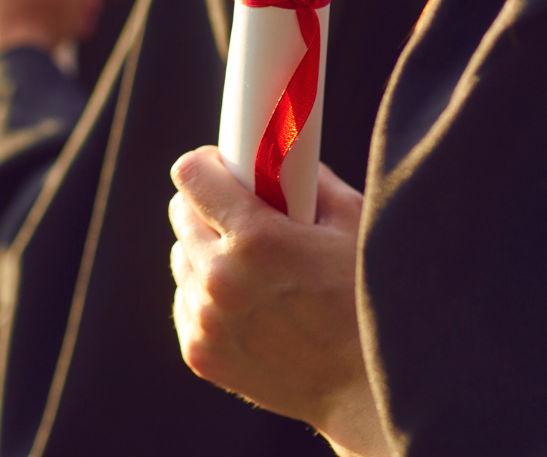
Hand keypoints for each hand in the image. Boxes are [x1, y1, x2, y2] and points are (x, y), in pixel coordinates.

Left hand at [168, 147, 387, 456]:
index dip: (210, 165)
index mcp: (256, 239)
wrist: (362, 390)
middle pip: (180, 216)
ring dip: (206, 254)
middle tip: (243, 215)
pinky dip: (206, 297)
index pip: (191, 175)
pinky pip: (185, 302)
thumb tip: (284, 156)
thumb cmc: (366, 301)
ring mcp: (206, 320)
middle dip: (209, 208)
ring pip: (182, 260)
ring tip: (251, 266)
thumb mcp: (351, 225)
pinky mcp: (200, 353)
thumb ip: (311, 181)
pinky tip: (246, 303)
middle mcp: (221, 278)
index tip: (225, 167)